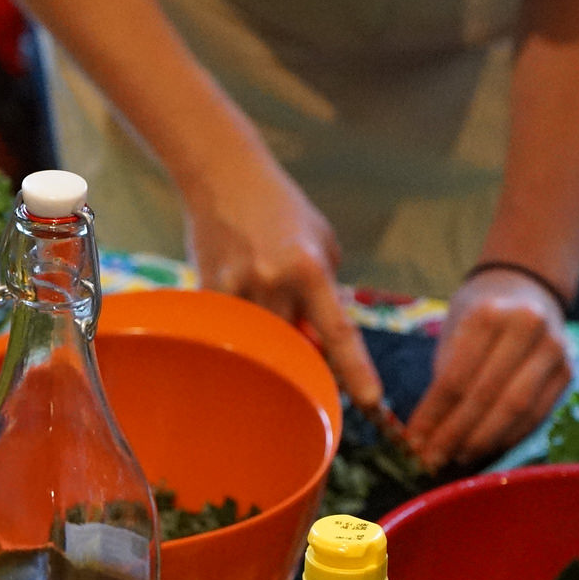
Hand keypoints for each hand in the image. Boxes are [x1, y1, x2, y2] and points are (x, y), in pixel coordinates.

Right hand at [185, 163, 383, 410]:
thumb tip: (325, 338)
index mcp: (310, 268)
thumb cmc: (281, 209)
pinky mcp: (207, 290)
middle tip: (304, 356)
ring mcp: (237, 288)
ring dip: (267, 340)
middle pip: (293, 348)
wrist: (224, 175)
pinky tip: (235, 299)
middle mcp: (274, 281)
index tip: (371, 404)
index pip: (339, 331)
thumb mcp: (322, 241)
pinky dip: (238, 326)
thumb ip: (327, 289)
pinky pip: (229, 329)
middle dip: (300, 357)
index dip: (356, 371)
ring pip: (259, 343)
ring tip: (261, 307)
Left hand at [405, 267, 572, 469]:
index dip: (434, 415)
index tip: (414, 443)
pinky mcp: (568, 371)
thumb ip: (444, 378)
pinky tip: (488, 448)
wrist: (527, 290)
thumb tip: (426, 434)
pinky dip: (510, 436)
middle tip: (433, 459)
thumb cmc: (480, 315)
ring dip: (484, 440)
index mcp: (489, 314)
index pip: (456, 377)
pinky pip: (537, 414)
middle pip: (488, 396)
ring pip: (516, 409)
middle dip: (457, 434)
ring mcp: (553, 349)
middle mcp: (527, 328)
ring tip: (457, 457)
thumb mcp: (454, 331)